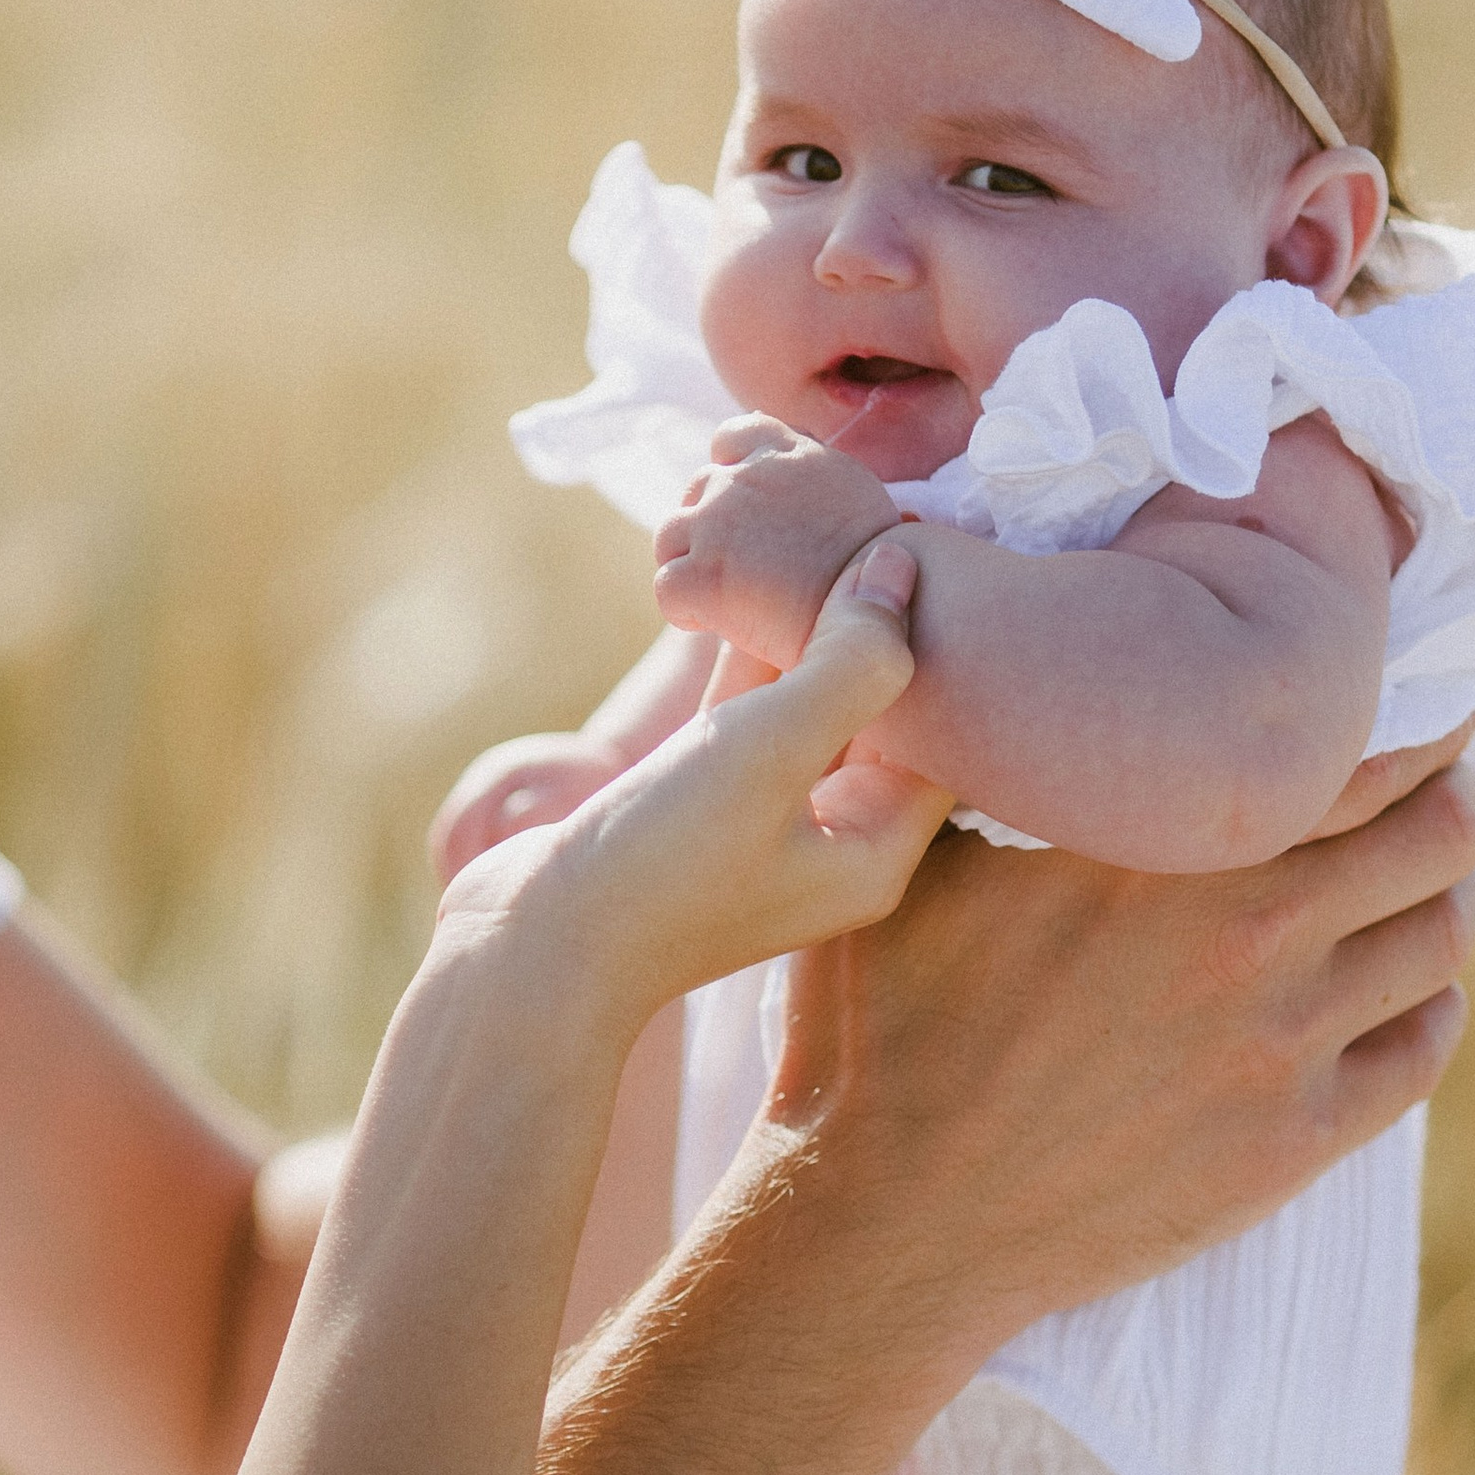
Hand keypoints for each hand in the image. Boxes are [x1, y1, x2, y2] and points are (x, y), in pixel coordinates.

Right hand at [444, 537, 951, 1015]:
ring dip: (807, 631)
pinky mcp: (699, 805)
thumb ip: (850, 661)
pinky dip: (748, 659)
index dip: (941, 642)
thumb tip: (899, 567)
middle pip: (883, 715)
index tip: (930, 550)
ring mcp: (764, 824)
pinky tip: (739, 587)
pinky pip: (747, 718)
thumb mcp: (771, 749)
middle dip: (877, 627)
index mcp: (876, 850)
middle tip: (876, 525)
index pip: (943, 732)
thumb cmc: (662, 862)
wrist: (530, 948)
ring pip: (810, 707)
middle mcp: (833, 841)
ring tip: (814, 536)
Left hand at [653, 417, 900, 672]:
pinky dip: (685, 609)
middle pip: (698, 489)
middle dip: (710, 526)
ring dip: (689, 563)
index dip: (729, 468)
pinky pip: (667, 587)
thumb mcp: (856, 494)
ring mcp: (719, 524)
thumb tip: (811, 467)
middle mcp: (746, 478)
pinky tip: (715, 624)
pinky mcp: (705, 576)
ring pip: (671, 536)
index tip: (744, 505)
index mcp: (787, 453)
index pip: (734, 435)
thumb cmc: (882, 566)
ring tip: (724, 596)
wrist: (890, 611)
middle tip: (741, 567)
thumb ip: (817, 478)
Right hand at [771, 727, 1474, 1362]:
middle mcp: (1249, 928)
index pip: (1359, 743)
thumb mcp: (896, 857)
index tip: (1412, 697)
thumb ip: (957, 746)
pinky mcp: (1292, 1141)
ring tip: (1430, 877)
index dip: (1411, 709)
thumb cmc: (878, 1029)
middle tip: (1431, 782)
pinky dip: (1432, 1003)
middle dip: (1447, 794)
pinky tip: (1406, 989)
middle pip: (1437, 830)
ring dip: (1450, 893)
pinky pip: (1423, 1050)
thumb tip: (940, 632)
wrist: (890, 1219)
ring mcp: (1283, 1041)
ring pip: (1443, 936)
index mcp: (1163, 840)